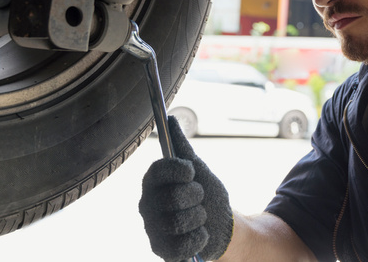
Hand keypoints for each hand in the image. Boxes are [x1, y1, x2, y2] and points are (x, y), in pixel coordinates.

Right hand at [140, 116, 232, 261]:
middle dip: (195, 196)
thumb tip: (170, 118)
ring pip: (177, 222)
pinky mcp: (161, 250)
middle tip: (199, 197)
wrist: (220, 225)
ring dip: (199, 217)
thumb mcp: (199, 169)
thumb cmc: (206, 194)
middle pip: (171, 198)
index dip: (177, 170)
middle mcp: (147, 204)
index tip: (192, 172)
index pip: (157, 171)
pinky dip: (199, 238)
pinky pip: (181, 245)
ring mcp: (152, 229)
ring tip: (200, 216)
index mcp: (153, 182)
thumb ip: (183, 147)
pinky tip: (200, 234)